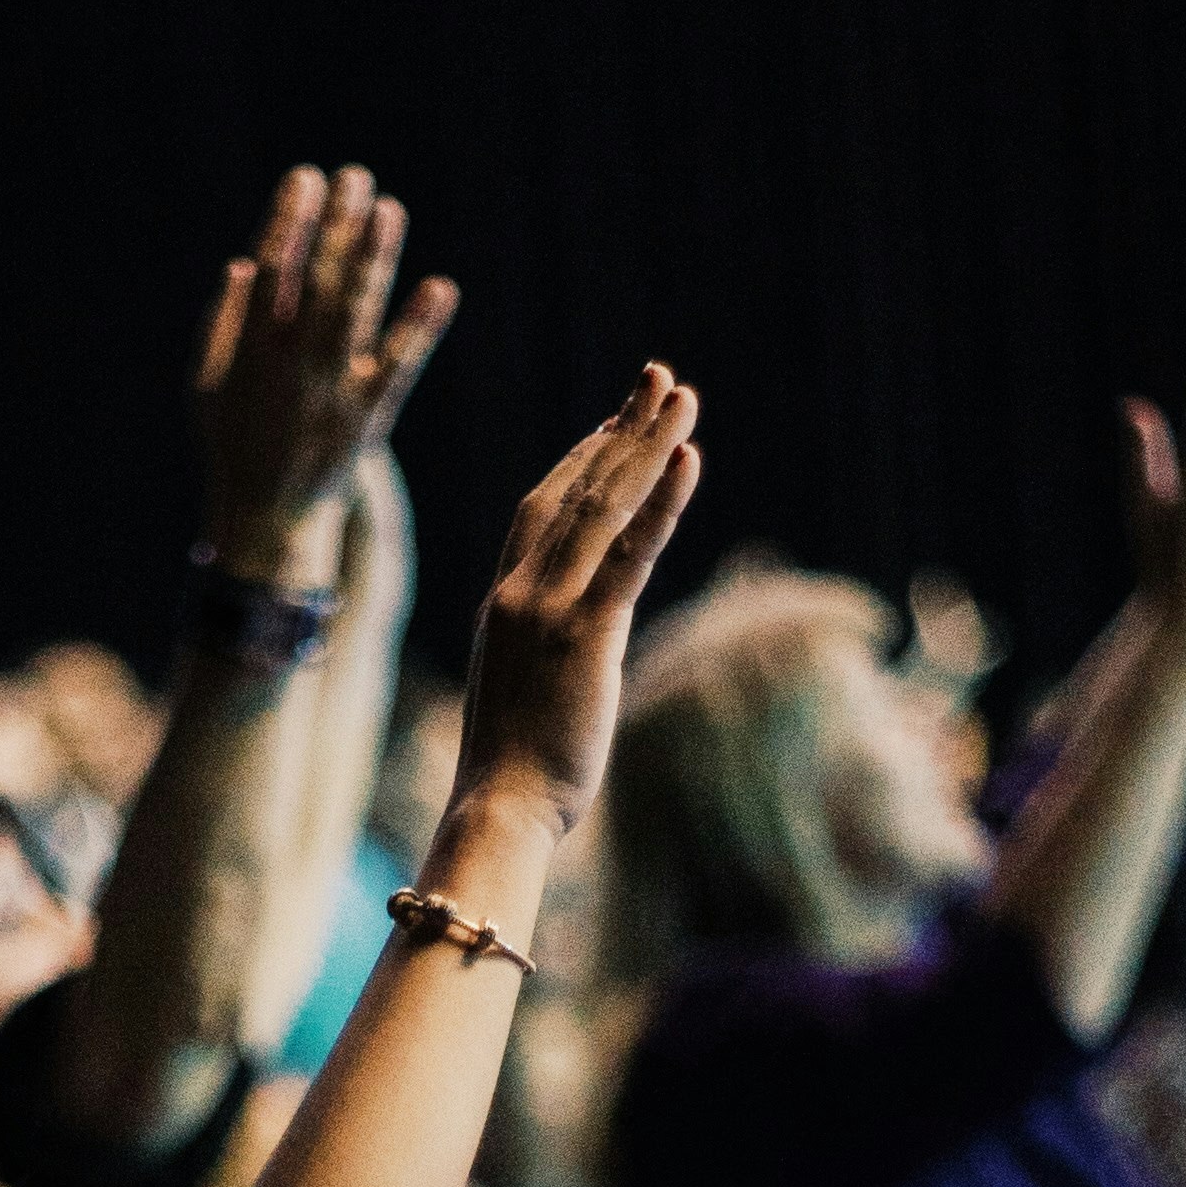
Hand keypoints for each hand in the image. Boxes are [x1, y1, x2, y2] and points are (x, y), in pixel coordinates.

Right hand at [193, 164, 457, 588]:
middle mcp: (294, 363)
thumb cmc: (234, 444)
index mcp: (253, 349)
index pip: (271, 270)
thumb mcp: (209, 383)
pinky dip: (419, 328)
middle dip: (335, 226)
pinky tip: (441, 288)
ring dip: (373, 260)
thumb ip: (225, 323)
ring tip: (389, 210)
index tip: (305, 179)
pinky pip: (399, 365)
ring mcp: (333, 388)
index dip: (289, 221)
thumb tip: (245, 263)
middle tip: (355, 177)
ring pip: (356, 313)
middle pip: (317, 282)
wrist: (267, 518)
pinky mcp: (369, 415)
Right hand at [448, 365, 701, 839]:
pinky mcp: (586, 634)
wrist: (497, 808)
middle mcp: (520, 590)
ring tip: (682, 395)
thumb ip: (552, 652)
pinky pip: (629, 555)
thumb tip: (583, 649)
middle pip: (574, 488)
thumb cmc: (513, 775)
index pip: (541, 511)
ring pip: (603, 506)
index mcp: (503, 602)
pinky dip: (661, 503)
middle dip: (620, 429)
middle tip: (658, 378)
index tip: (615, 422)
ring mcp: (548, 607)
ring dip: (646, 445)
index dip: (581, 460)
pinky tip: (688, 459)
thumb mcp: (528, 694)